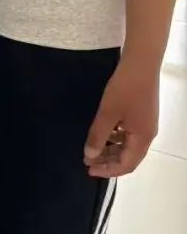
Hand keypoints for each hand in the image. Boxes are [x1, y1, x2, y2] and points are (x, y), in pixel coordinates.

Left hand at [83, 58, 159, 176]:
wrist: (141, 63)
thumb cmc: (124, 89)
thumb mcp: (107, 114)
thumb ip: (98, 136)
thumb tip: (90, 156)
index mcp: (142, 138)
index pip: (127, 165)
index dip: (108, 170)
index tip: (89, 169)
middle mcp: (147, 134)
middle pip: (128, 157)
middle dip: (107, 161)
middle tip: (87, 160)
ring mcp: (145, 124)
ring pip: (127, 145)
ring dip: (110, 149)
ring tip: (91, 148)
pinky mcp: (141, 114)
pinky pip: (128, 134)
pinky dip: (114, 137)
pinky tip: (102, 132)